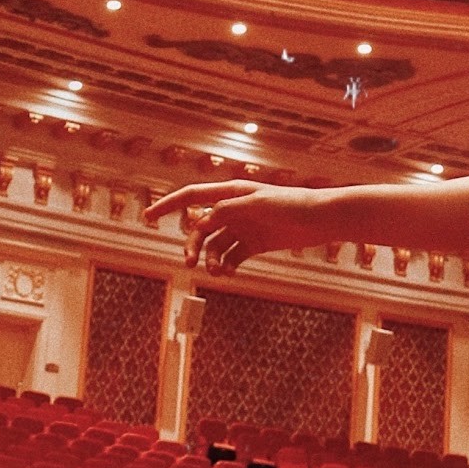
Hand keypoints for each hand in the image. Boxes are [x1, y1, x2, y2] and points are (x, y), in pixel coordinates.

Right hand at [143, 177, 323, 275]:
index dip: (169, 205)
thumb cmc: (292, 204)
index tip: (148, 216)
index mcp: (231, 193)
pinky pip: (230, 257)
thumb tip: (198, 222)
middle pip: (201, 228)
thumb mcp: (258, 205)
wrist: (321, 219)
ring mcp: (243, 228)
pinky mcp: (254, 244)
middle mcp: (234, 210)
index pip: (193, 196)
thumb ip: (228, 211)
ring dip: (211, 259)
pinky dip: (225, 266)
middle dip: (193, 245)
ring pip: (214, 246)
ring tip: (218, 272)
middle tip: (191, 262)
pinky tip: (228, 274)